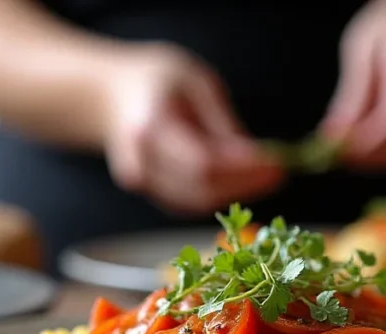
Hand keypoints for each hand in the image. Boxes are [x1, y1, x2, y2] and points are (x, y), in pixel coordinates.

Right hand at [102, 44, 282, 214]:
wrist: (106, 94)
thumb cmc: (156, 80)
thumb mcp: (196, 82)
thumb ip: (222, 122)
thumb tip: (255, 157)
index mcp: (150, 127)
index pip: (202, 163)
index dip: (242, 171)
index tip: (276, 164)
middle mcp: (140, 162)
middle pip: (201, 189)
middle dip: (245, 185)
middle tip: (279, 173)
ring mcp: (141, 182)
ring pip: (198, 202)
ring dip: (236, 192)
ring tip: (265, 174)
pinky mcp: (149, 192)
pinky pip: (190, 202)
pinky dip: (219, 194)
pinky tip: (242, 180)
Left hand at [321, 0, 385, 168]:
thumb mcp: (362, 50)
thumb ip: (354, 96)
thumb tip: (334, 136)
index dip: (368, 144)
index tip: (337, 149)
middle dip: (368, 157)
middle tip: (333, 153)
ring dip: (374, 158)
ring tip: (342, 147)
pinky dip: (384, 152)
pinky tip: (360, 142)